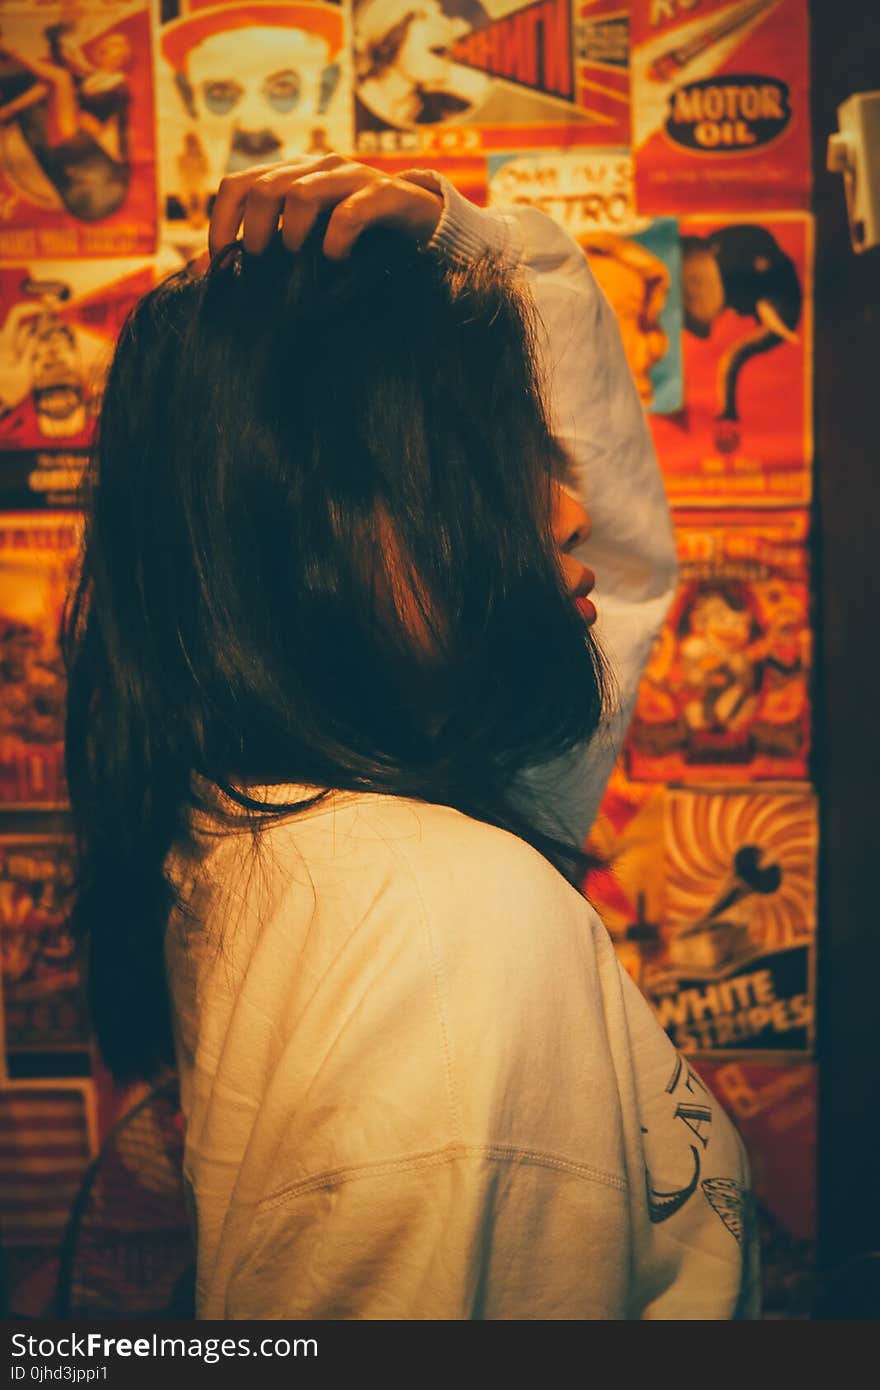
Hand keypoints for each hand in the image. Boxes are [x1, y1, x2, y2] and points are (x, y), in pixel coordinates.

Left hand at [207, 154, 443, 261]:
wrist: (426, 235)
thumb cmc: (357, 245)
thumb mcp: (304, 247)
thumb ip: (260, 252)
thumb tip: (202, 275)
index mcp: (292, 177)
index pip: (238, 185)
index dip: (221, 222)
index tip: (221, 261)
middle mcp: (317, 169)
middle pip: (264, 186)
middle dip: (255, 231)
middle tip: (263, 265)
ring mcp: (353, 177)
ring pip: (302, 193)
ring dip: (292, 234)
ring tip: (299, 262)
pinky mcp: (388, 194)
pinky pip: (352, 210)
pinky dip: (336, 240)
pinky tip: (337, 262)